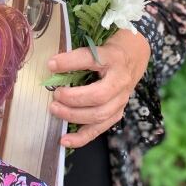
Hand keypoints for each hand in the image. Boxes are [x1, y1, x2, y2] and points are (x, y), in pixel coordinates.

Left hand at [47, 29, 150, 147]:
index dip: (69, 62)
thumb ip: (77, 55)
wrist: (134, 57)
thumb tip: (51, 66)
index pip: (90, 59)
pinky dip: (81, 137)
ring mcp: (121, 100)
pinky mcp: (117, 113)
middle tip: (55, 94)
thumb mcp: (97, 44)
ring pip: (99, 115)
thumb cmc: (109, 50)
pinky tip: (64, 140)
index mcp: (112, 58)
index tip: (51, 64)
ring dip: (74, 115)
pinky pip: (99, 129)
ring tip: (55, 109)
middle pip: (98, 95)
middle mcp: (120, 81)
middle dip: (73, 98)